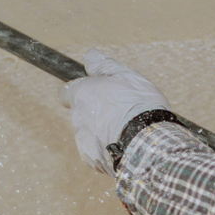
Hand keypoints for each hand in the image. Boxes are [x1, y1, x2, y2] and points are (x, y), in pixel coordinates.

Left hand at [62, 49, 170, 175]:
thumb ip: (104, 66)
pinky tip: (125, 144)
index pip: (66, 92)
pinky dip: (107, 148)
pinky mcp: (91, 159)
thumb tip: (90, 55)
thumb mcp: (126, 76)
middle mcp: (77, 116)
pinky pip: (96, 151)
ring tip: (126, 130)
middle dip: (95, 112)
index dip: (81, 92)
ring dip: (101, 130)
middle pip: (81, 112)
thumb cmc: (138, 105)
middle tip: (120, 112)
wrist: (148, 143)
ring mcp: (82, 139)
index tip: (96, 95)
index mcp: (82, 94)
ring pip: (88, 132)